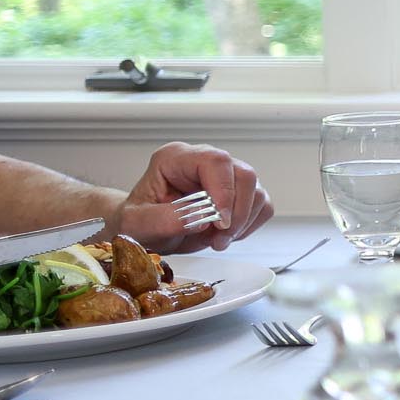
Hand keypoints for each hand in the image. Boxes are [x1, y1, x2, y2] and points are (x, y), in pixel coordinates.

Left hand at [112, 142, 273, 252]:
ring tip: (216, 240)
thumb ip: (166, 220)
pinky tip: (226, 235)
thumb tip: (202, 218)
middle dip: (237, 212)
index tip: (218, 223)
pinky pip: (262, 206)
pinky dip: (248, 226)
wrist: (143, 232)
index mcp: (176, 158)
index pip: (215, 161)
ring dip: (242, 222)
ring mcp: (225, 176)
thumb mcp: (138, 224)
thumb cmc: (136, 223)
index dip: (224, 191)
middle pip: (244, 174)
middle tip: (219, 238)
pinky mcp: (239, 193)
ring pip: (257, 191)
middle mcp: (204, 161)